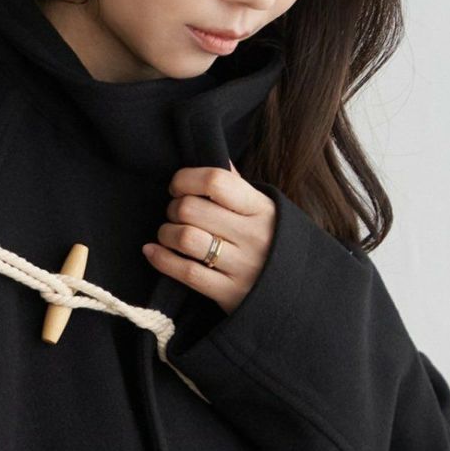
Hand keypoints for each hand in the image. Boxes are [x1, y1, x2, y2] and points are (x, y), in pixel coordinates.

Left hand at [141, 159, 276, 315]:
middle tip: (174, 214)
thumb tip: (214, 155)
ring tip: (167, 234)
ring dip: (166, 233)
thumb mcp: (266, 212)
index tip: (177, 187)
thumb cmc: (272, 245)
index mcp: (261, 209)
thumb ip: (238, 188)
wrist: (297, 294)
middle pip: (193, 209)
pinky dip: (162, 259)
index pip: (215, 181)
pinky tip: (153, 252)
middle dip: (173, 208)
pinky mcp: (229, 293)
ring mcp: (241, 266)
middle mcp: (252, 235)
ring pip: (187, 238)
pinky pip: (187, 272)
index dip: (186, 179)